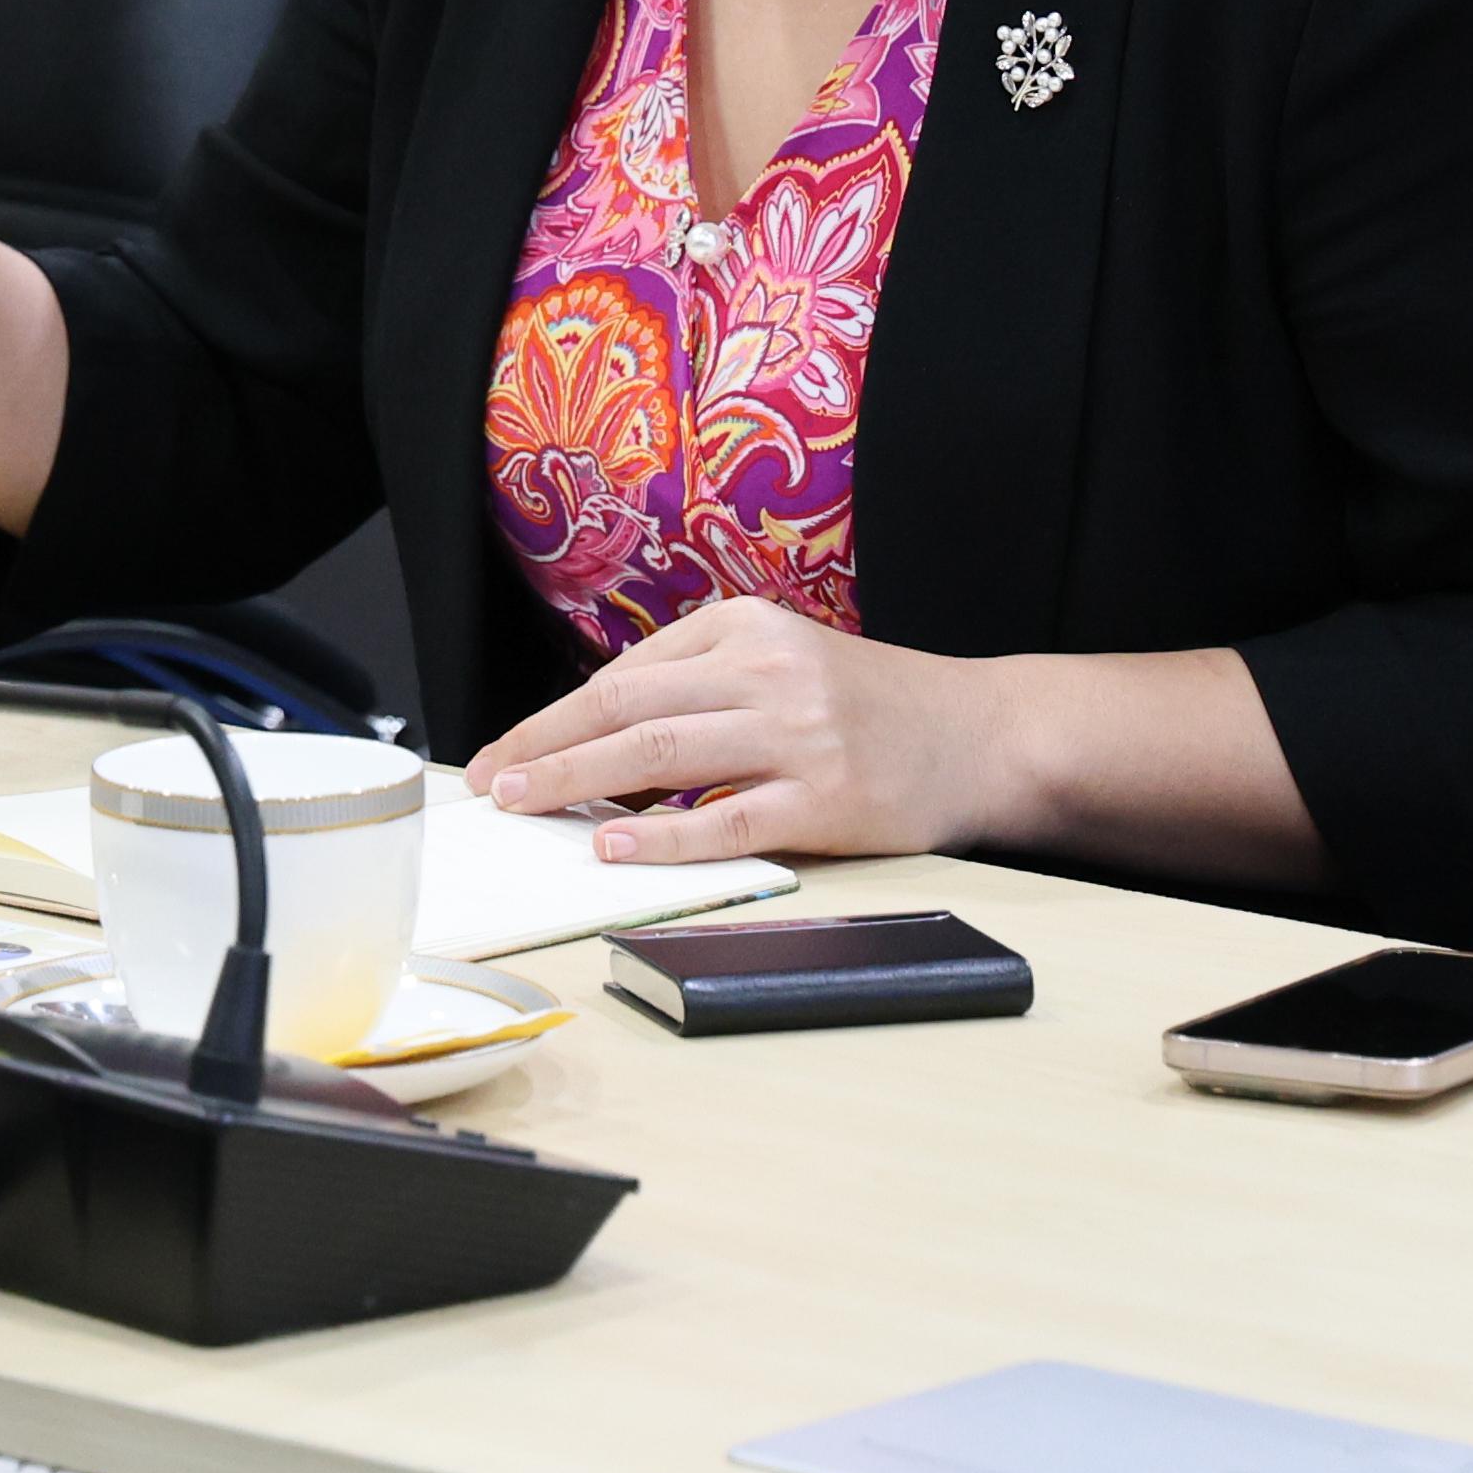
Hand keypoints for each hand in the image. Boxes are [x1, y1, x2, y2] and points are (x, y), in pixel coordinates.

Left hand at [460, 596, 1031, 865]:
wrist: (983, 733)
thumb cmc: (869, 705)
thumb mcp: (785, 661)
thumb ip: (703, 685)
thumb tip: (597, 739)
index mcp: (747, 626)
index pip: (624, 675)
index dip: (553, 718)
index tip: (504, 754)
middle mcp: (767, 670)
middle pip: (628, 707)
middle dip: (545, 746)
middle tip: (490, 783)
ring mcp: (798, 734)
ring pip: (662, 754)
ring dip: (579, 781)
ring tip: (525, 805)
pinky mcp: (827, 798)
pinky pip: (728, 820)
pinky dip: (664, 835)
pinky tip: (614, 846)